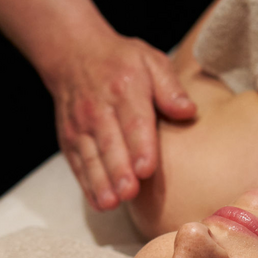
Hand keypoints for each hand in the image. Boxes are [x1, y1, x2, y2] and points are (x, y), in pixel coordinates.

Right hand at [48, 30, 195, 210]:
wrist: (74, 54)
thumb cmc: (122, 62)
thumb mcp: (151, 61)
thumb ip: (170, 87)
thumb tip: (188, 110)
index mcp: (125, 88)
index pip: (134, 121)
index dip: (140, 146)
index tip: (146, 169)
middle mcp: (99, 108)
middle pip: (110, 143)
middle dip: (119, 170)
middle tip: (129, 192)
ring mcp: (81, 125)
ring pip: (91, 157)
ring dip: (100, 182)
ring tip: (112, 203)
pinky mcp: (69, 138)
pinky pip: (78, 163)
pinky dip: (86, 184)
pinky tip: (98, 202)